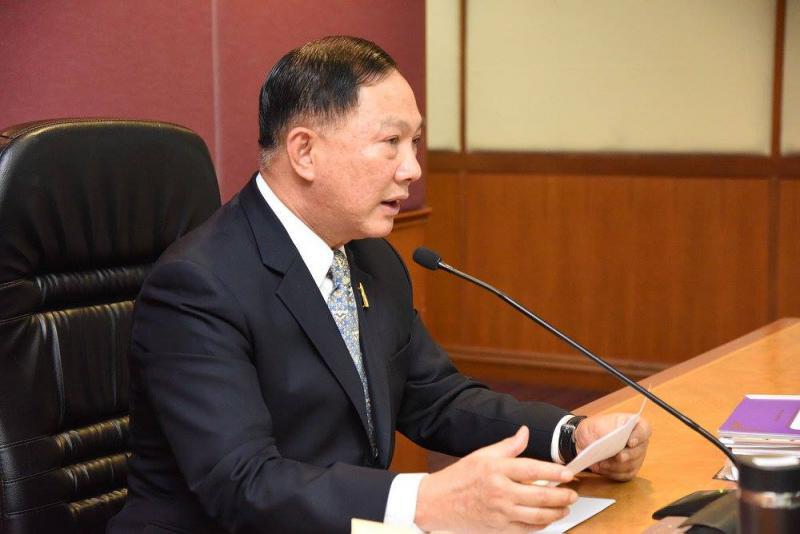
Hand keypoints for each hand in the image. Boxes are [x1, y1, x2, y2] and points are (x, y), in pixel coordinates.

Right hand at [414, 426, 577, 532]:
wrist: (436, 503)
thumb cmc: (458, 478)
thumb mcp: (481, 455)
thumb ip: (507, 446)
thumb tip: (525, 432)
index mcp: (496, 470)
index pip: (533, 470)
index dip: (554, 472)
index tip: (568, 474)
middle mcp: (500, 492)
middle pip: (540, 496)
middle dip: (562, 495)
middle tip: (572, 493)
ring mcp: (500, 513)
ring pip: (537, 516)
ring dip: (556, 512)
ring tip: (565, 507)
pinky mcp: (499, 529)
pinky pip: (527, 529)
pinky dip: (541, 525)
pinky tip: (548, 519)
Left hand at [574, 413, 650, 480]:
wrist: (587, 441)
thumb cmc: (593, 430)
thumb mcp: (593, 425)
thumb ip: (601, 431)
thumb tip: (609, 442)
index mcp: (633, 425)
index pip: (644, 429)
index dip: (639, 436)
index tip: (630, 442)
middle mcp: (639, 442)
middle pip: (639, 451)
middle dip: (626, 455)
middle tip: (617, 457)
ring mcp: (636, 457)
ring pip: (631, 465)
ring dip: (616, 466)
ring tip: (601, 463)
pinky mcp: (630, 470)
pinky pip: (625, 475)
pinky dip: (613, 473)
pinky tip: (602, 468)